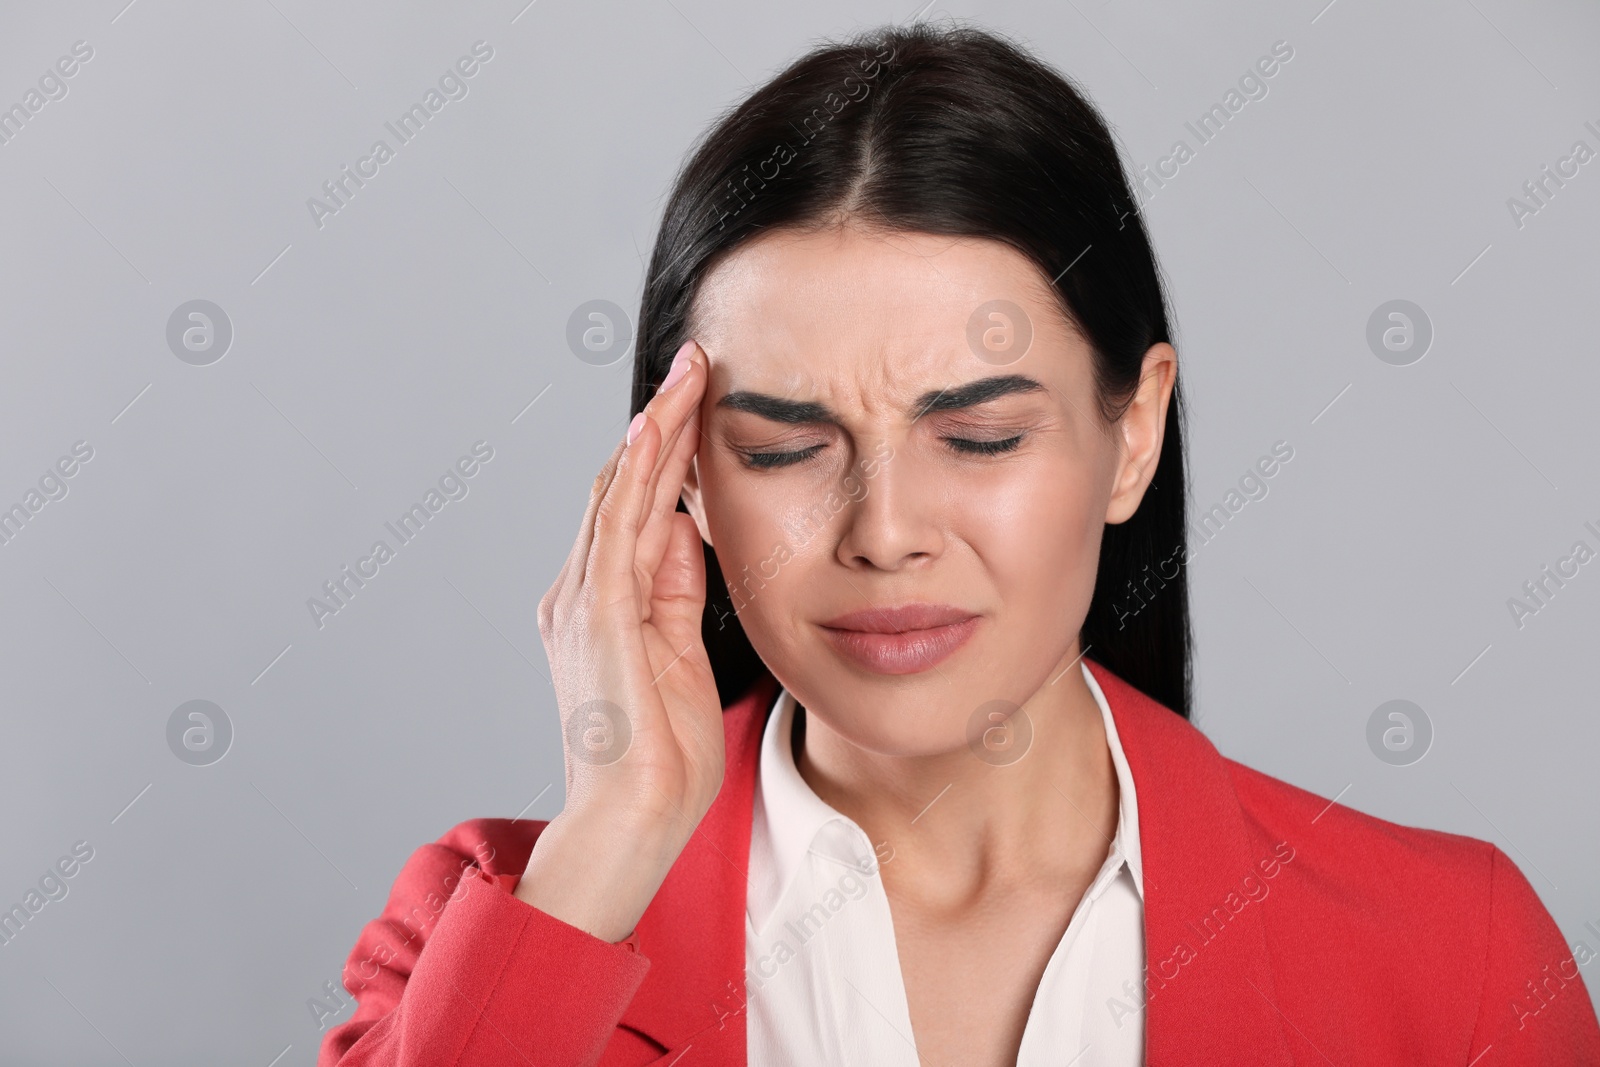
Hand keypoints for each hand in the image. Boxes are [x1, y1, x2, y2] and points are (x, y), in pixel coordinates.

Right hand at [516, 339, 719, 940]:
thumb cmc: (661, 752)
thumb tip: (683, 525)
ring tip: (690, 372)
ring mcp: (581, 599)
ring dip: (656, 428)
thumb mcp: (680, 652)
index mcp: (598, 602)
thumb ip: (675, 589)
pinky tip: (656, 427)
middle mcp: (578, 590)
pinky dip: (635, 473)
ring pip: (619, 491)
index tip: (700, 399)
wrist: (633, 817)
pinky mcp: (597, 613)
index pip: (634, 506)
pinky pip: (617, 526)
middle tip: (697, 361)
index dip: (666, 451)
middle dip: (663, 421)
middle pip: (623, 485)